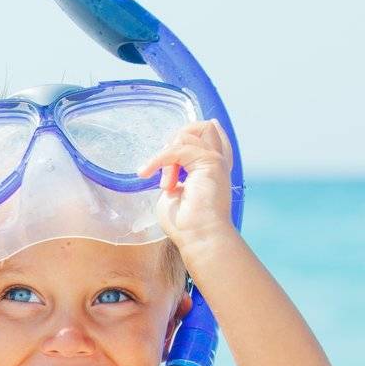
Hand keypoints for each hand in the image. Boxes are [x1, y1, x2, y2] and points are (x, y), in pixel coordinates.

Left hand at [138, 120, 236, 251]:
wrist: (200, 238)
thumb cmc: (186, 225)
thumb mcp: (173, 195)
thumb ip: (172, 177)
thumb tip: (166, 172)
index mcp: (211, 170)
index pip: (210, 137)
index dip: (190, 135)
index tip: (166, 152)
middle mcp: (217, 162)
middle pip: (203, 127)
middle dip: (175, 140)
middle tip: (163, 169)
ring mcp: (215, 161)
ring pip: (189, 133)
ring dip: (167, 155)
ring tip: (164, 183)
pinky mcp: (210, 163)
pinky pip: (178, 148)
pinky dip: (159, 160)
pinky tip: (147, 173)